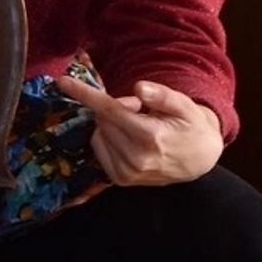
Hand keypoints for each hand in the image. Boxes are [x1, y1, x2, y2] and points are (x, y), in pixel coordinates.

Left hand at [59, 76, 222, 187]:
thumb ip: (162, 95)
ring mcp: (126, 172)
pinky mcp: (120, 179)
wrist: (199, 160)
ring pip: (100, 133)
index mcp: (150, 137)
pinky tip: (129, 139)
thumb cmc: (190, 127)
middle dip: (114, 107)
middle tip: (139, 109)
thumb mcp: (184, 105)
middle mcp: (135, 158)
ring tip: (139, 126)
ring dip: (112, 124)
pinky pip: (99, 148)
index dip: (85, 94)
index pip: (109, 110)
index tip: (63, 82)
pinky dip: (108, 137)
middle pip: (103, 119)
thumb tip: (139, 88)